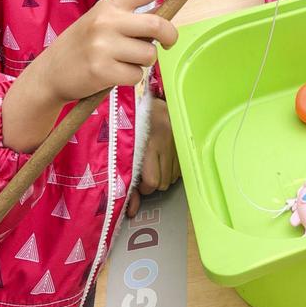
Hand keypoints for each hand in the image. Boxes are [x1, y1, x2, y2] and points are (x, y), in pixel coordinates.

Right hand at [2, 0, 195, 152]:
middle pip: (157, 25)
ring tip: (121, 61)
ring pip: (149, 54)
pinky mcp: (102, 70)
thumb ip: (127, 18)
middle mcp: (107, 21)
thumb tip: (162, 24)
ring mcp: (104, 45)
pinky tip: (112, 75)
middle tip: (166, 44)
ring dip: (142, 62)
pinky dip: (131, 79)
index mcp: (109, 5)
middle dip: (169, 37)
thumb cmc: (82, 46)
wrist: (49, 72)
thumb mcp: (99, 21)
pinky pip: (137, 75)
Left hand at [127, 99, 178, 218]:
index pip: (151, 181)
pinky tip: (164, 157)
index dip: (144, 188)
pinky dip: (172, 167)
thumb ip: (126, 180)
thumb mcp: (123, 149)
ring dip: (163, 175)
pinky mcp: (182, 136)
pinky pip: (180, 166)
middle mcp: (163, 138)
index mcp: (145, 141)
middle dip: (153, 183)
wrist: (141, 94)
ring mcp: (175, 137)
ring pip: (173, 176)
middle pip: (163, 182)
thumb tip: (130, 211)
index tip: (139, 183)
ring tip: (154, 163)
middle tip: (145, 173)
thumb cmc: (128, 123)